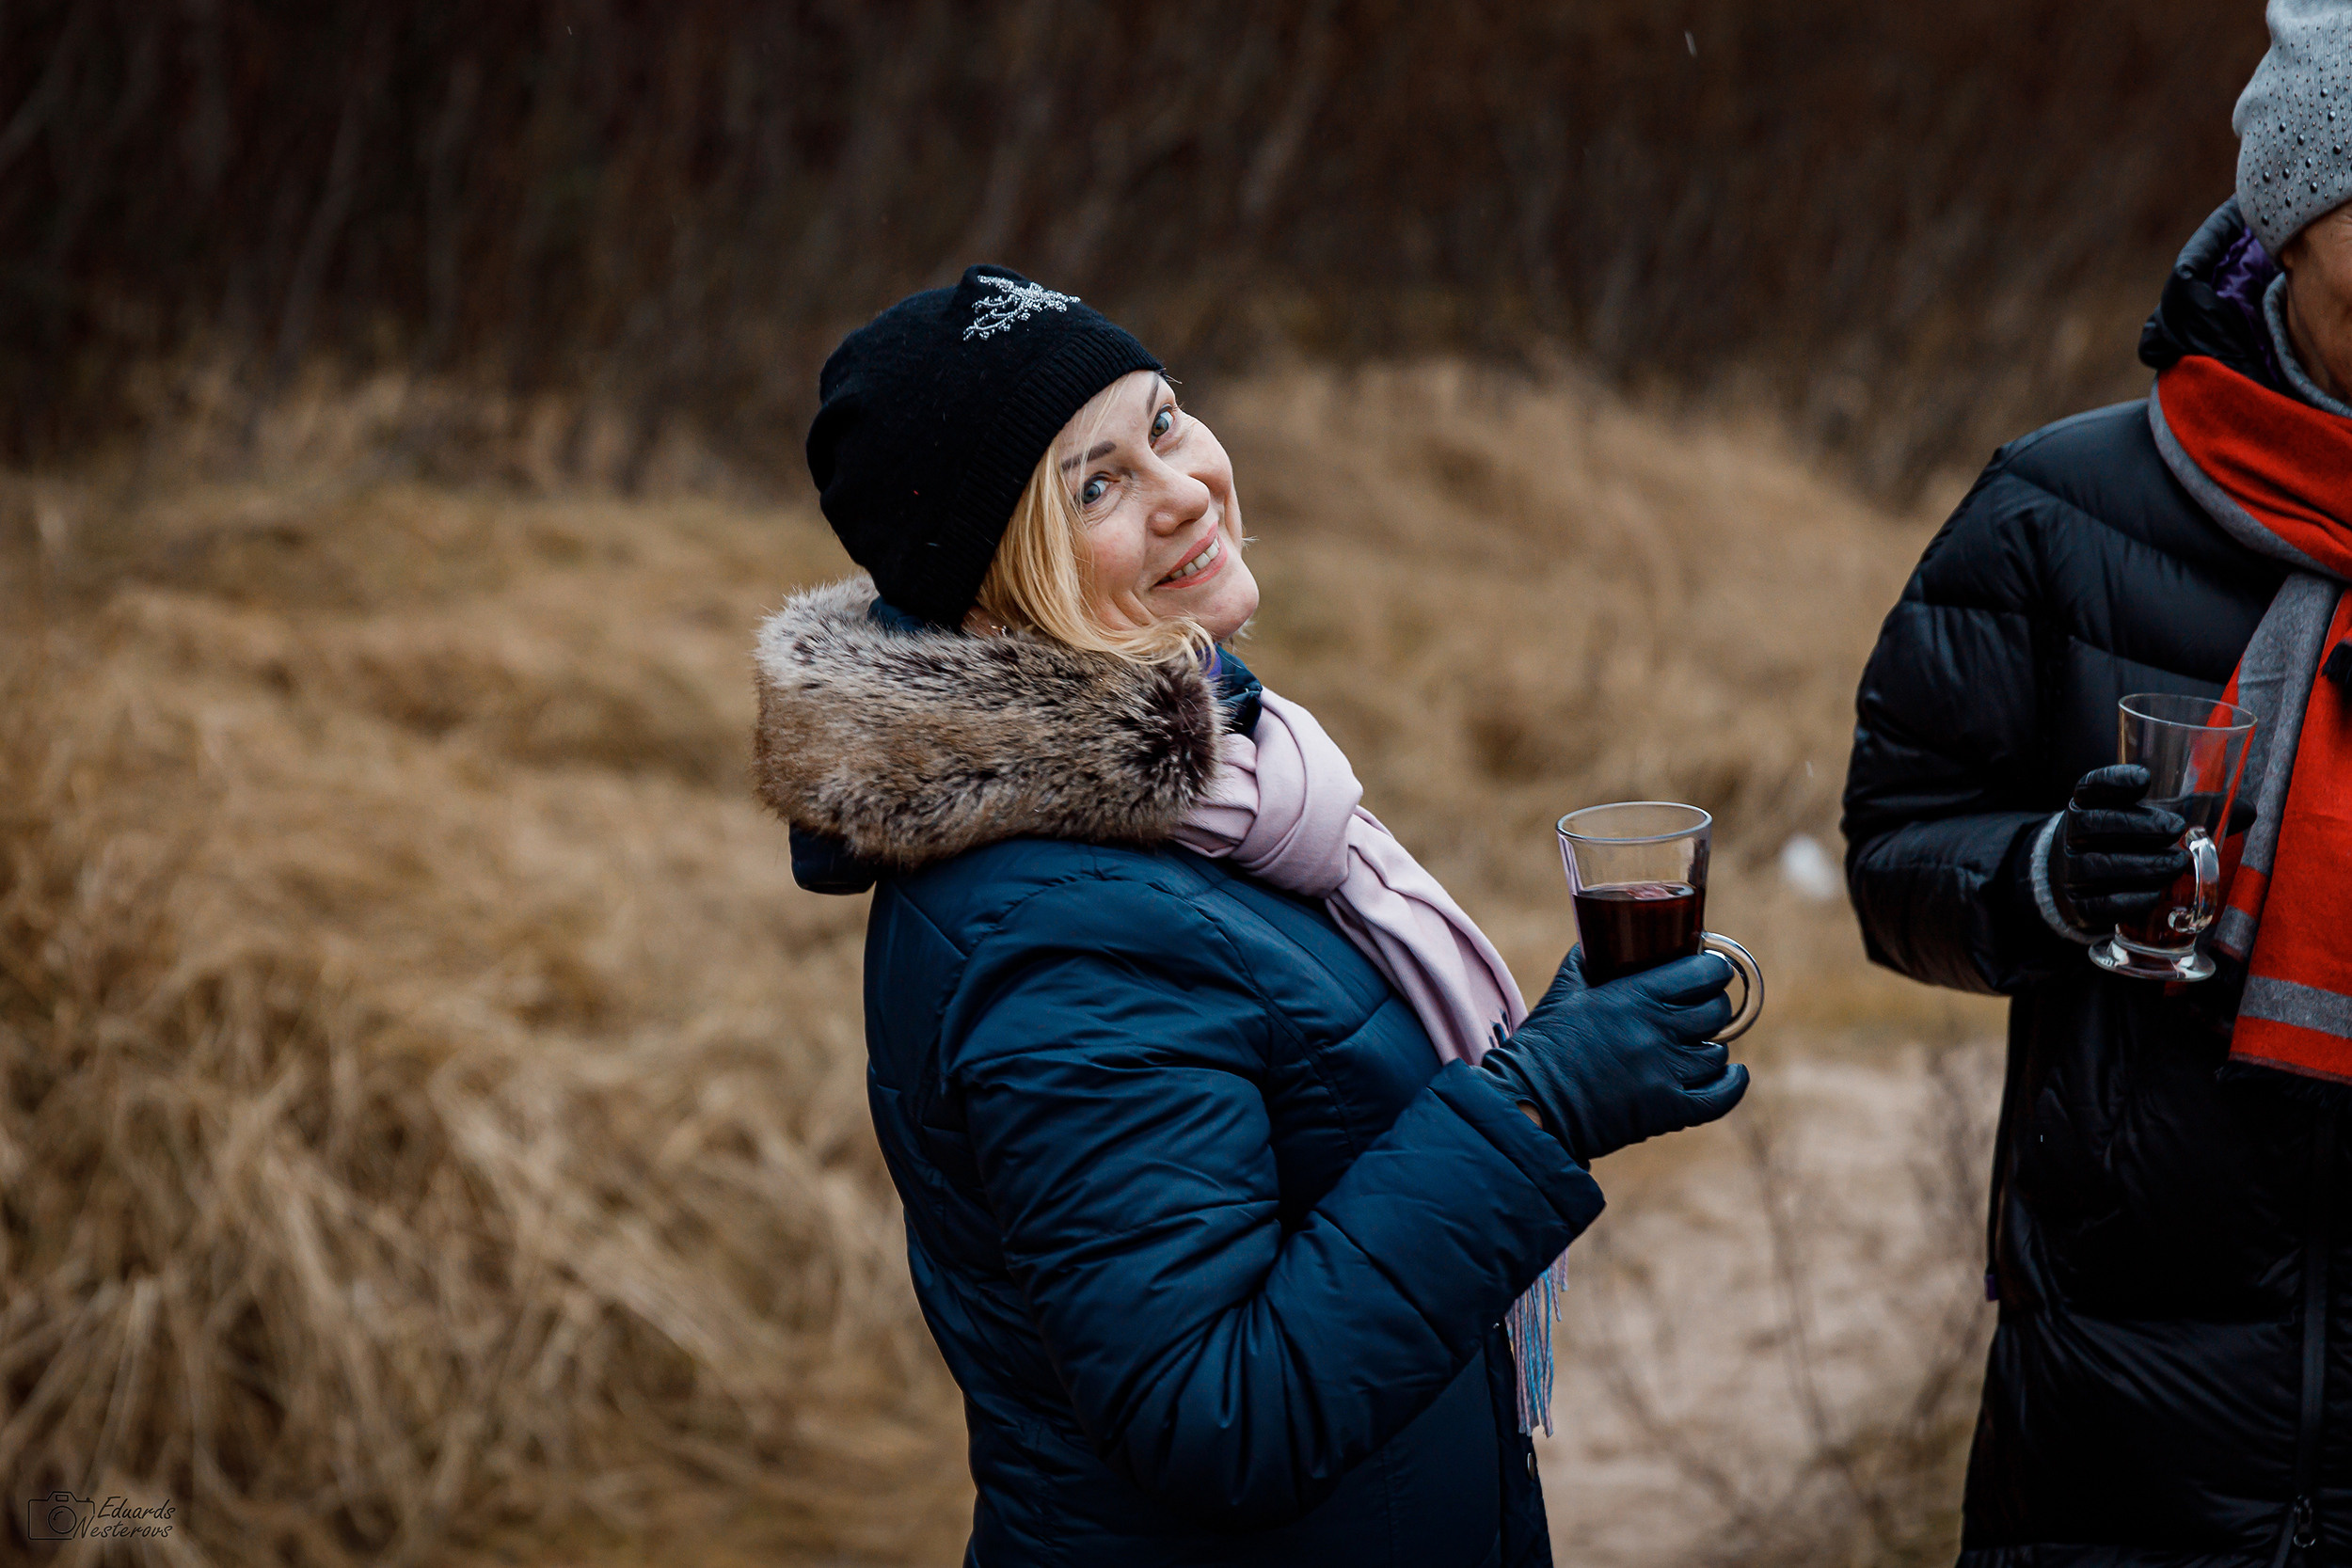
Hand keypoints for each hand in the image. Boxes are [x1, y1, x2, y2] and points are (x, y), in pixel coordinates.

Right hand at [1482, 947, 1749, 1162]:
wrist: (1529, 1103)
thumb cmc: (1541, 1046)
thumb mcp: (1564, 993)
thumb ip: (1587, 963)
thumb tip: (1600, 940)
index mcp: (1633, 996)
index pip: (1703, 973)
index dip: (1713, 969)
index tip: (1710, 970)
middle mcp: (1655, 1032)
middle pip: (1717, 1011)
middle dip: (1714, 1005)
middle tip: (1701, 1006)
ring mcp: (1664, 1074)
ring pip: (1717, 1052)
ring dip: (1710, 1045)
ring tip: (1695, 1044)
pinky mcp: (1666, 1111)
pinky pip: (1720, 1097)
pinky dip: (1731, 1084)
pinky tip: (1730, 1072)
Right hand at [2046, 765, 2191, 929]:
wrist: (2081, 881)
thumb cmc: (2126, 841)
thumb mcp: (2148, 818)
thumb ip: (2191, 810)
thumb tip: (2245, 809)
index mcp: (2087, 805)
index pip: (2091, 787)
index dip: (2113, 781)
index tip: (2145, 779)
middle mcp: (2072, 836)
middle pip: (2093, 825)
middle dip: (2135, 825)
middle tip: (2174, 828)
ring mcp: (2071, 872)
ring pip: (2096, 867)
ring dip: (2138, 866)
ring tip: (2176, 865)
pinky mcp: (2078, 907)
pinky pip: (2098, 905)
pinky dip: (2127, 901)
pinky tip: (2155, 897)